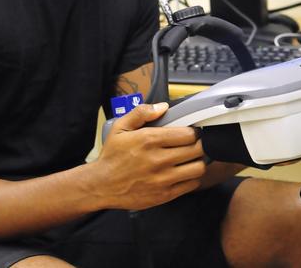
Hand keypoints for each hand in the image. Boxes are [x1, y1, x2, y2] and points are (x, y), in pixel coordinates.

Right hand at [91, 102, 205, 209]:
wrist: (101, 185)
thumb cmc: (112, 156)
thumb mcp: (120, 128)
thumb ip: (141, 113)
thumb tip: (163, 107)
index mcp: (149, 140)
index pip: (188, 134)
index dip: (193, 131)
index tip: (191, 132)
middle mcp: (159, 160)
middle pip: (197, 149)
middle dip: (199, 144)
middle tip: (194, 144)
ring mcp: (163, 179)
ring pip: (198, 168)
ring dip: (198, 161)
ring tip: (191, 158)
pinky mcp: (165, 195)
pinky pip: (192, 184)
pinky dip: (192, 177)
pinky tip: (184, 172)